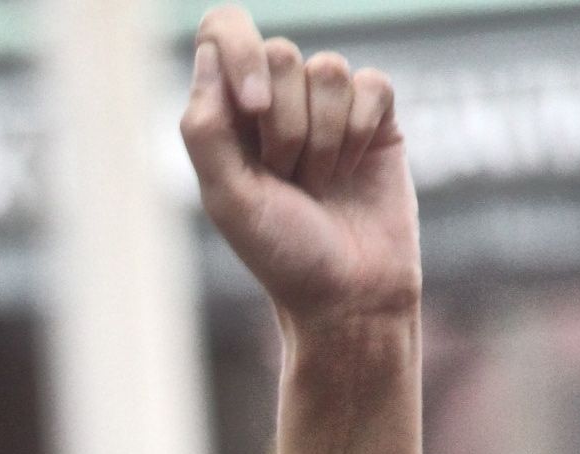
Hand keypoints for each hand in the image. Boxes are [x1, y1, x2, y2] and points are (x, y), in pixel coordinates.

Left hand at [182, 8, 418, 331]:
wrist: (347, 294)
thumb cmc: (281, 254)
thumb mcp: (228, 199)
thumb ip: (205, 129)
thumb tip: (207, 53)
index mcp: (229, 117)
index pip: (222, 33)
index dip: (240, 53)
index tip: (252, 109)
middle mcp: (276, 102)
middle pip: (280, 55)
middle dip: (283, 126)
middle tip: (286, 178)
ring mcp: (327, 106)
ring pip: (329, 69)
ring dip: (323, 139)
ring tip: (319, 184)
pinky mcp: (374, 114)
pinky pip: (370, 85)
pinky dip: (358, 134)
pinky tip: (353, 171)